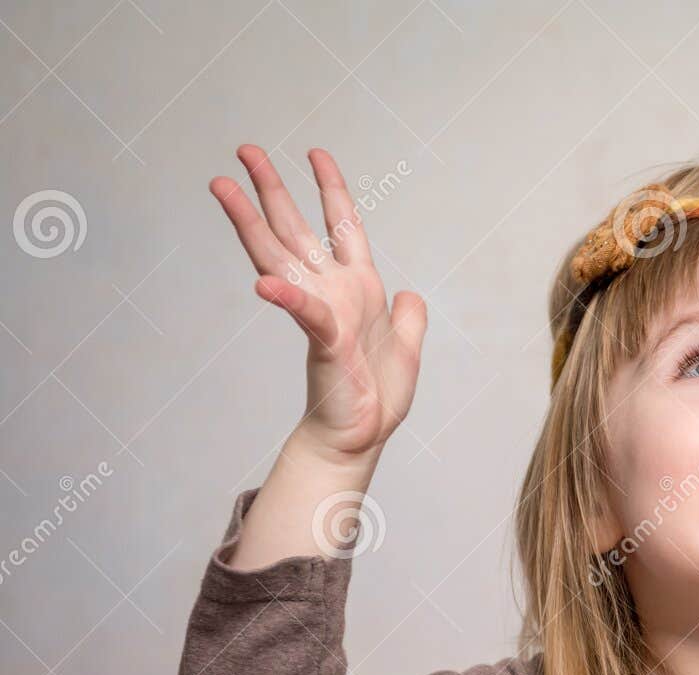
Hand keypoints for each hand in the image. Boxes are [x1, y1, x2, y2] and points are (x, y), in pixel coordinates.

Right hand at [210, 146, 426, 460]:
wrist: (362, 436)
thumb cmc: (377, 397)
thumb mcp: (407, 347)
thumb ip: (410, 317)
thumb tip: (412, 293)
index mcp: (357, 289)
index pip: (342, 226)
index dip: (330, 188)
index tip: (315, 152)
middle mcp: (332, 293)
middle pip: (294, 230)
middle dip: (270, 189)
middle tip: (244, 149)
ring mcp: (325, 314)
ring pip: (281, 258)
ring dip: (250, 222)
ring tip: (222, 186)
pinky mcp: (327, 343)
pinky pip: (306, 314)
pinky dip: (288, 298)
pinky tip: (264, 283)